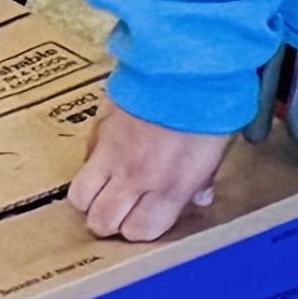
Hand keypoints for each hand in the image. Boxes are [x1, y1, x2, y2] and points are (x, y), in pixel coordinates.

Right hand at [68, 110, 232, 240]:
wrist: (183, 67)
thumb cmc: (208, 107)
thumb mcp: (217, 149)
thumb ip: (202, 178)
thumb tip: (200, 196)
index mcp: (170, 187)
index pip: (139, 231)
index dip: (140, 228)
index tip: (146, 218)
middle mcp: (136, 178)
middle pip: (102, 221)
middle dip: (109, 220)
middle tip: (121, 208)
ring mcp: (112, 155)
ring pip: (81, 197)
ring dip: (91, 197)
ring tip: (105, 188)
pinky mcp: (98, 130)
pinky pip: (82, 161)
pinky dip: (89, 165)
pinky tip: (107, 156)